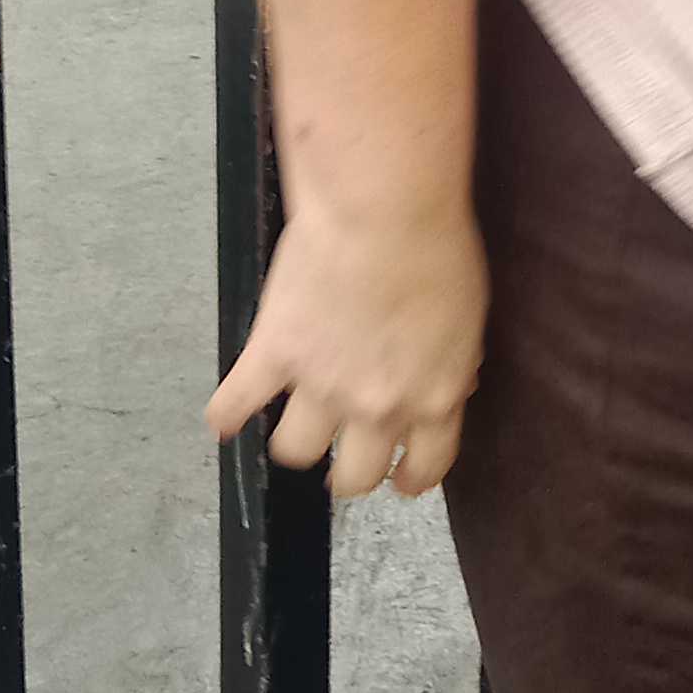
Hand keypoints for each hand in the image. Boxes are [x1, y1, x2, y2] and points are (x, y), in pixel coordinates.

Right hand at [205, 202, 488, 499]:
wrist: (384, 212)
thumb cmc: (438, 247)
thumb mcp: (469, 317)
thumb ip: (454, 364)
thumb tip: (450, 386)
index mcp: (434, 397)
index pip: (425, 468)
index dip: (409, 479)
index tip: (400, 480)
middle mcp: (377, 407)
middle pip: (355, 475)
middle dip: (349, 473)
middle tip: (340, 459)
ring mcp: (321, 387)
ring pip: (296, 450)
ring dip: (296, 443)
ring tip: (291, 427)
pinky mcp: (274, 356)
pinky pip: (237, 403)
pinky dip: (226, 415)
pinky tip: (223, 421)